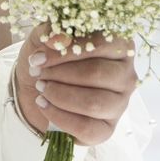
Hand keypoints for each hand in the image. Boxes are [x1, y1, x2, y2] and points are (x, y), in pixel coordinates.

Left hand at [13, 23, 137, 146]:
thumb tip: (59, 37)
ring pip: (94, 103)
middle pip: (97, 74)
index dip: (65, 52)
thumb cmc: (48, 59)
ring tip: (40, 87)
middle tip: (37, 73)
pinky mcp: (107, 129)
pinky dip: (59, 116)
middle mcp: (126, 75)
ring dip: (59, 95)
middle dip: (59, 74)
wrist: (33, 88)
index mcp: (118, 46)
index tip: (38, 57)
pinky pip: (87, 128)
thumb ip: (52, 31)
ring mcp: (120, 104)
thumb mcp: (44, 37)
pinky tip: (43, 104)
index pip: (101, 44)